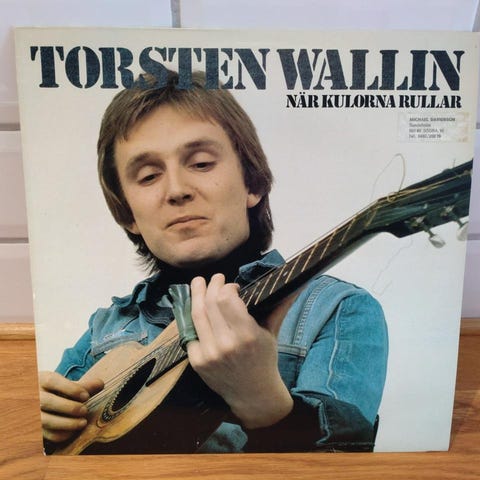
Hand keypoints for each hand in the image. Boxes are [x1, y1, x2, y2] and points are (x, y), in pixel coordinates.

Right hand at [39, 371, 103, 442]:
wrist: (40, 402)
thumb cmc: (58, 391)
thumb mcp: (68, 385)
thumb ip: (84, 385)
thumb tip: (100, 384)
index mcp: (42, 380)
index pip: (52, 381)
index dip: (70, 389)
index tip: (86, 396)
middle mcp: (33, 396)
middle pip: (47, 401)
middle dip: (68, 407)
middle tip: (85, 410)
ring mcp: (31, 413)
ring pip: (44, 420)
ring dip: (66, 423)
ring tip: (83, 423)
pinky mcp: (34, 429)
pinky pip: (45, 434)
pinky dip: (60, 434)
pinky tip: (74, 432)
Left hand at [186, 274, 292, 428]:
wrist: (253, 395)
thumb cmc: (265, 360)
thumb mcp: (272, 333)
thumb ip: (279, 307)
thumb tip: (295, 285)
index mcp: (247, 335)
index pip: (226, 299)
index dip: (227, 287)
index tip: (233, 286)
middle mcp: (226, 344)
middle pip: (210, 303)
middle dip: (211, 285)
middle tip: (216, 278)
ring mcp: (209, 354)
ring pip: (196, 315)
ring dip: (196, 295)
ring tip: (199, 283)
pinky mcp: (197, 361)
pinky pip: (190, 332)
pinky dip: (192, 317)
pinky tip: (196, 307)